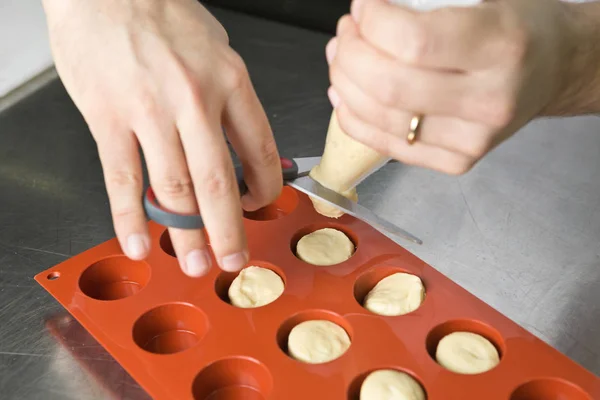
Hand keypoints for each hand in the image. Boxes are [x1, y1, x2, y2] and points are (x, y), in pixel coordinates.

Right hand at [43, 0, 281, 275]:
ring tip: (194, 264)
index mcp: (231, 82)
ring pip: (173, 189)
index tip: (262, 207)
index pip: (261, 151)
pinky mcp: (108, 118)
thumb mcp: (218, 50)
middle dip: (230, 231)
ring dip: (186, 235)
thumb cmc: (163, 15)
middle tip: (234, 262)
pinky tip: (139, 244)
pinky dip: (130, 218)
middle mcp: (195, 101)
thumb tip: (241, 148)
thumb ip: (231, 101)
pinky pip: (122, 179)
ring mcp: (149, 112)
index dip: (266, 190)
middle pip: (219, 182)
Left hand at [327, 0, 574, 173]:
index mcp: (501, 46)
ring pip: (382, 117)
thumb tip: (363, 16)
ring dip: (345, 83)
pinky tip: (344, 95)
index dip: (373, 22)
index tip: (363, 7)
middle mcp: (489, 100)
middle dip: (349, 54)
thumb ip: (424, 5)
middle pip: (390, 85)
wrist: (553, 71)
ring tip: (340, 57)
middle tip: (345, 33)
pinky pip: (388, 146)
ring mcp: (472, 140)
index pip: (414, 42)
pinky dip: (354, 119)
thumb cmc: (516, 30)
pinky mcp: (457, 162)